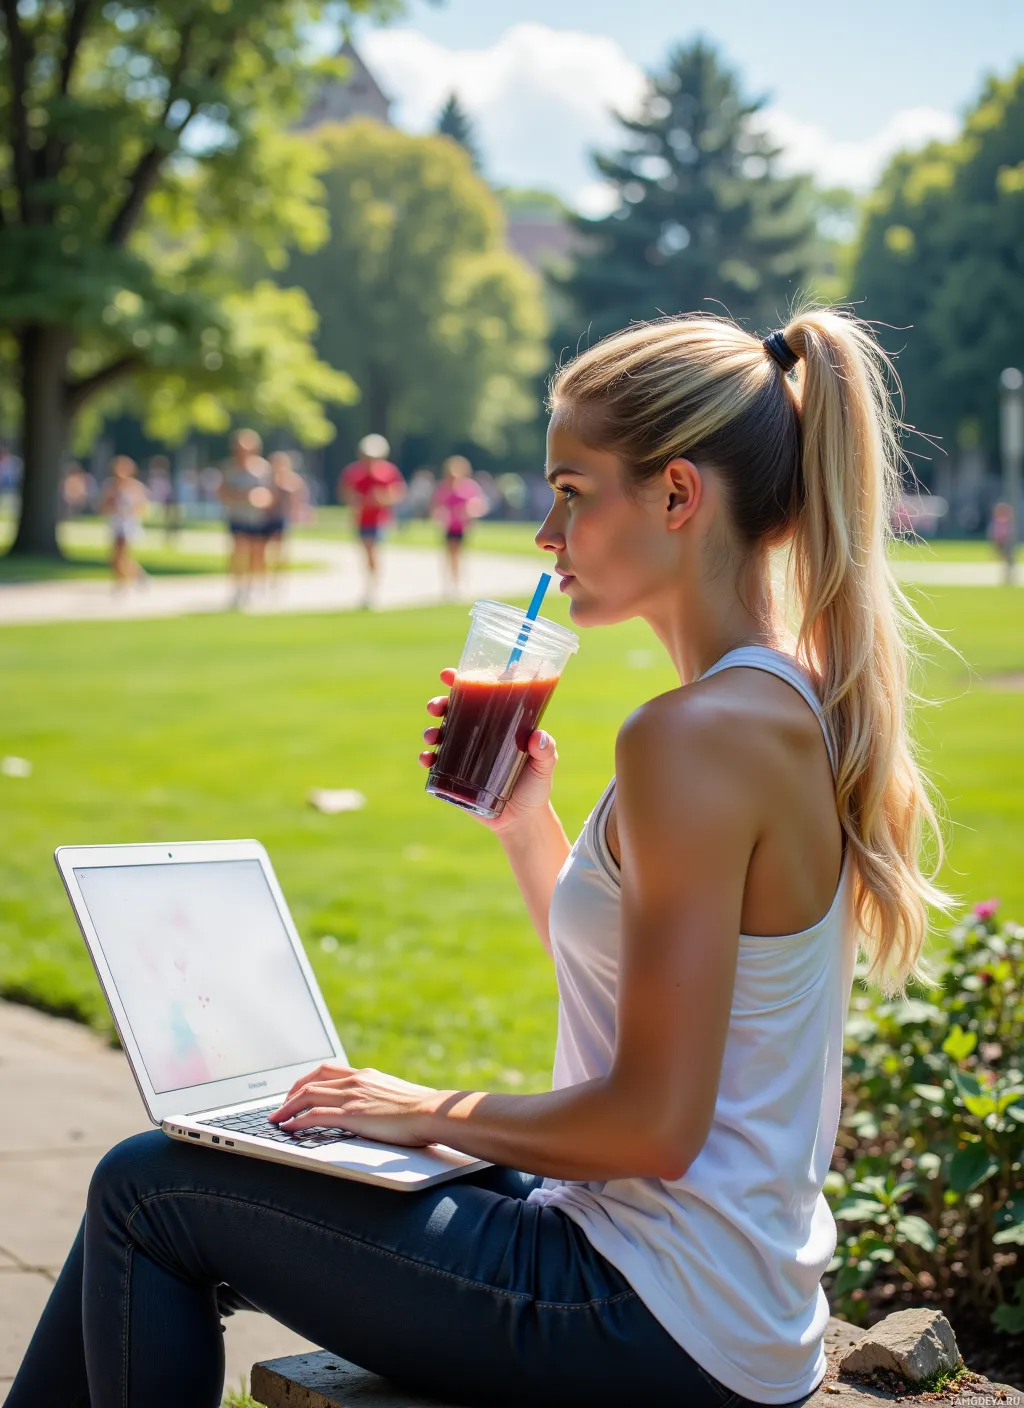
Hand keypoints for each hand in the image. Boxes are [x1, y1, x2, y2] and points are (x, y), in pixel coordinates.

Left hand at [268, 1063, 437, 1146]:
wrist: (431, 1112)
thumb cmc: (420, 1110)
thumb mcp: (394, 1096)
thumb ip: (378, 1098)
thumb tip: (372, 1110)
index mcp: (365, 1075)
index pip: (326, 1070)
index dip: (305, 1080)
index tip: (295, 1092)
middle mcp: (355, 1080)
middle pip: (311, 1081)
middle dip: (290, 1094)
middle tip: (280, 1108)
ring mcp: (352, 1096)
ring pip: (308, 1095)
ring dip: (287, 1108)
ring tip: (276, 1120)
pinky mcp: (352, 1114)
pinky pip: (315, 1114)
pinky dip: (297, 1120)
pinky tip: (289, 1128)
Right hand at [418, 668, 558, 836]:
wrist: (522, 821)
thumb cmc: (535, 787)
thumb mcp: (545, 767)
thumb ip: (546, 752)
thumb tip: (538, 737)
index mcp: (497, 724)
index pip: (477, 696)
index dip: (460, 681)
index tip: (448, 674)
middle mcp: (477, 736)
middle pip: (452, 712)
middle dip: (439, 704)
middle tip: (436, 707)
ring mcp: (463, 756)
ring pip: (440, 735)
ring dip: (431, 730)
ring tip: (433, 736)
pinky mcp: (453, 778)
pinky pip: (435, 764)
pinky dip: (427, 758)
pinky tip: (427, 758)